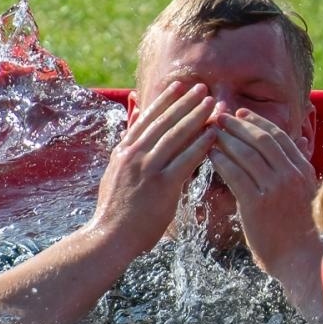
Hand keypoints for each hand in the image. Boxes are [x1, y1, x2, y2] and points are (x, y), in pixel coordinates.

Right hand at [87, 81, 217, 259]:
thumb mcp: (115, 172)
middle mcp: (134, 155)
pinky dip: (200, 144)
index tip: (179, 85)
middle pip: (164, 122)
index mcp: (124, 151)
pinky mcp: (162, 186)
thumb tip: (133, 124)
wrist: (109, 237)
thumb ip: (127, 147)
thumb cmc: (115, 209)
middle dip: (184, 102)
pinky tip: (213, 134)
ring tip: (212, 104)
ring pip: (175, 136)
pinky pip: (185, 160)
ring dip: (196, 117)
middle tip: (203, 87)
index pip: (147, 119)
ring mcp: (147, 169)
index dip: (164, 100)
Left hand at [207, 108, 320, 277]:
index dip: (257, 122)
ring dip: (226, 139)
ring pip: (247, 154)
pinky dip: (222, 161)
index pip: (279, 136)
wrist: (300, 259)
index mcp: (303, 170)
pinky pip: (235, 175)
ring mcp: (275, 189)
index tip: (241, 114)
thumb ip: (297, 167)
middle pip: (261, 139)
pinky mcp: (257, 204)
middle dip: (238, 125)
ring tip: (211, 133)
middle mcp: (291, 175)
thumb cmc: (300, 228)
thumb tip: (300, 141)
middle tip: (219, 117)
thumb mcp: (305, 191)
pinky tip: (211, 155)